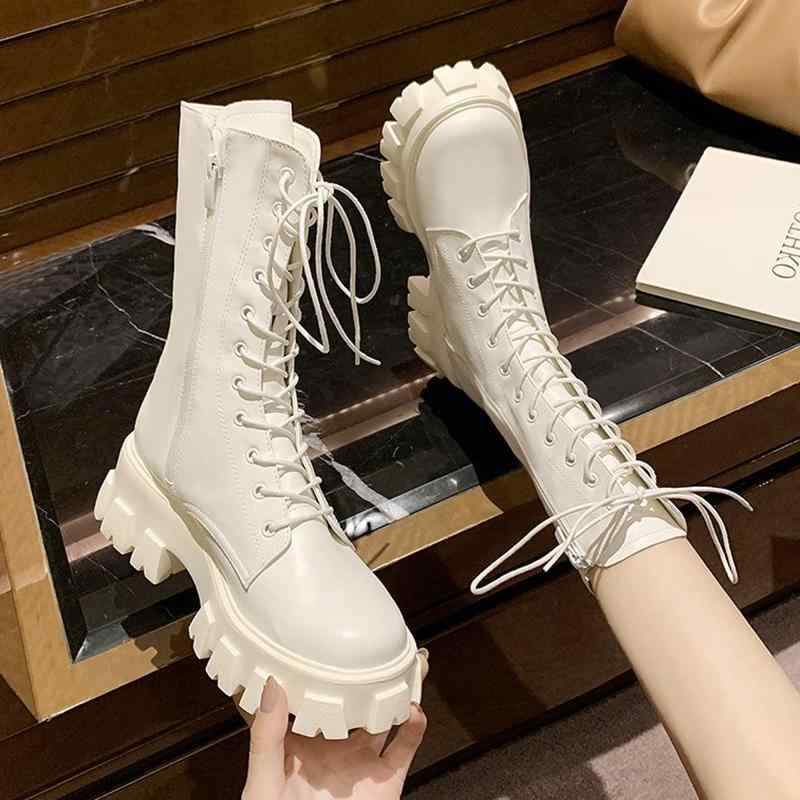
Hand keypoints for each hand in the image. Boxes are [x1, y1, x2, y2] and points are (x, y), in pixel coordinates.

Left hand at [242, 651, 428, 798]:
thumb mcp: (261, 784)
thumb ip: (266, 737)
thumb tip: (271, 686)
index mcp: (297, 743)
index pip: (306, 696)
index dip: (313, 666)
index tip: (318, 635)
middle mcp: (332, 746)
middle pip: (352, 699)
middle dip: (365, 670)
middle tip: (377, 638)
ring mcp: (361, 763)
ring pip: (383, 716)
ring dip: (398, 689)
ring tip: (409, 661)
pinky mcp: (385, 782)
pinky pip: (405, 749)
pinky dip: (414, 728)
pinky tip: (413, 709)